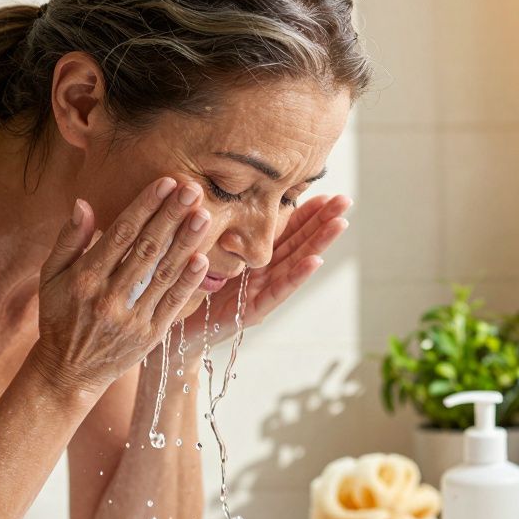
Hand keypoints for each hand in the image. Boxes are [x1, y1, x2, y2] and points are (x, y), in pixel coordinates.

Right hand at [25, 177, 211, 397]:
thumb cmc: (59, 316)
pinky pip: (172, 304)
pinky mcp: (149, 336)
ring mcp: (131, 318)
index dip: (144, 207)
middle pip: (146, 250)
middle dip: (170, 217)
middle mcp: (109, 297)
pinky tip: (203, 259)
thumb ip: (68, 240)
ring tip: (204, 216)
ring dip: (186, 243)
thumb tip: (82, 204)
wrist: (68, 371)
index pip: (119, 235)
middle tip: (193, 189)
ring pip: (163, 274)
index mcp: (85, 279)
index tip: (165, 183)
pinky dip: (188, 282)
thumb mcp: (50, 277)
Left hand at [187, 194, 350, 347]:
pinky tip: (315, 261)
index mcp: (253, 257)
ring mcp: (260, 294)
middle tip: (345, 201)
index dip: (306, 212)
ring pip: (295, 264)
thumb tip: (228, 190)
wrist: (173, 329)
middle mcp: (262, 274)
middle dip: (322, 222)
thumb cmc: (188, 287)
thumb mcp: (206, 249)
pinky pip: (277, 292)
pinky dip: (297, 276)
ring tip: (339, 224)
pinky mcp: (252, 312)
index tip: (326, 192)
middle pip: (298, 243)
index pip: (285, 230)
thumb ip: (222, 229)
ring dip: (319, 244)